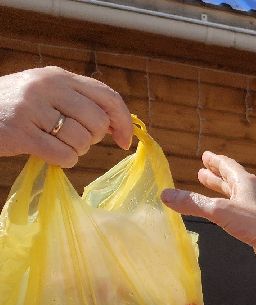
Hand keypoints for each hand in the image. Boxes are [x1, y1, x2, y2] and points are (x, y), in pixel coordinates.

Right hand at [0, 67, 131, 165]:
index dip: (123, 121)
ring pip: (82, 142)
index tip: (125, 141)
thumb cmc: (14, 108)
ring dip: (73, 150)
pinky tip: (44, 152)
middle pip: (98, 123)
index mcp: (57, 76)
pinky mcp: (22, 133)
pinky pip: (64, 156)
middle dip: (92, 139)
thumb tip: (118, 124)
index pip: (107, 97)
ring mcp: (33, 108)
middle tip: (69, 138)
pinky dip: (60, 161)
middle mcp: (47, 87)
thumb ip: (77, 101)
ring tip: (51, 141)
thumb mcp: (44, 92)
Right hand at [160, 151, 255, 273]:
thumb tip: (165, 195)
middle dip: (216, 176)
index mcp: (245, 182)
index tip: (206, 156)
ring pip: (236, 196)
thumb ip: (193, 203)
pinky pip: (239, 212)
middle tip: (201, 172)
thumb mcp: (219, 211)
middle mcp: (253, 193)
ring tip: (209, 189)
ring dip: (222, 191)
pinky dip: (228, 209)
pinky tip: (225, 216)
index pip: (228, 166)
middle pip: (232, 180)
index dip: (215, 161)